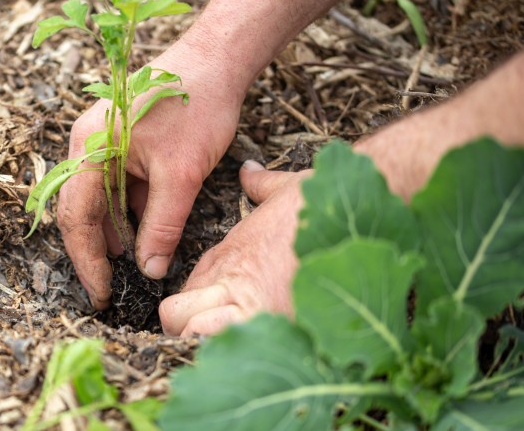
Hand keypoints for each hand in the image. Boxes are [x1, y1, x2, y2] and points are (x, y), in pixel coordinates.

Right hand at [57, 41, 245, 309]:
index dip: (87, 261)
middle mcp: (87, 144)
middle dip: (94, 251)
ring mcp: (104, 142)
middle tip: (109, 287)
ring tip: (126, 266)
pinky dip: (127, 211)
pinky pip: (117, 184)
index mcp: (90, 148)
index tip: (101, 294)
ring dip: (112, 232)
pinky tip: (143, 231)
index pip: (76, 217)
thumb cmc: (196, 106)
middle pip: (80, 209)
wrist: (216, 59)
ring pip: (99, 199)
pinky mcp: (124, 142)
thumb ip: (163, 225)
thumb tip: (150, 270)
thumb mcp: (181, 175)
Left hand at [159, 161, 311, 335]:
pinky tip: (253, 349)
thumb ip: (259, 183)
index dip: (192, 302)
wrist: (350, 212)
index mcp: (227, 255)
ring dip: (203, 340)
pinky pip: (228, 344)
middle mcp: (228, 280)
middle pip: (174, 315)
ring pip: (192, 332)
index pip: (184, 290)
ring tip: (228, 342)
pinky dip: (232, 352)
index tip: (211, 307)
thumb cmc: (318, 202)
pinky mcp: (271, 322)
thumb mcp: (282, 188)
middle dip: (183, 326)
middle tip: (208, 331)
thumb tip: (249, 171)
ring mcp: (246, 303)